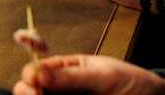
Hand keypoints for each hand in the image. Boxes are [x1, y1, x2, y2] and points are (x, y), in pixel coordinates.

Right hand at [13, 55, 164, 94]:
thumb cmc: (136, 85)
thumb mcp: (105, 76)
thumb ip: (72, 76)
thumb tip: (39, 72)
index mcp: (66, 71)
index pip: (34, 72)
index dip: (30, 76)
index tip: (35, 83)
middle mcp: (62, 92)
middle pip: (28, 93)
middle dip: (28, 94)